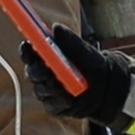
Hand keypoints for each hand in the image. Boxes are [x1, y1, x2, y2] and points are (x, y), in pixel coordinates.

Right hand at [18, 24, 134, 124]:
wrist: (108, 86)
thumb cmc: (92, 64)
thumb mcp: (83, 50)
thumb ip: (69, 40)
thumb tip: (56, 28)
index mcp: (45, 57)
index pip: (29, 53)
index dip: (26, 50)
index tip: (28, 46)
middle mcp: (43, 74)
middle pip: (31, 73)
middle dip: (37, 71)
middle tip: (45, 70)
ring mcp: (47, 91)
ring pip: (40, 90)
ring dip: (49, 87)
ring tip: (60, 85)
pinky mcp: (55, 106)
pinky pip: (51, 105)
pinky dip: (59, 101)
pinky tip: (69, 98)